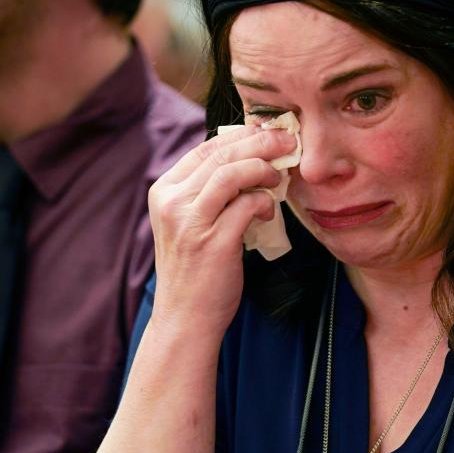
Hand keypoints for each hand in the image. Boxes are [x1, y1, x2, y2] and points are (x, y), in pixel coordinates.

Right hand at [148, 125, 298, 335]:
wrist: (186, 318)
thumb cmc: (196, 268)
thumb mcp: (191, 222)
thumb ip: (209, 191)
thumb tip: (251, 157)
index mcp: (164, 191)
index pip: (206, 148)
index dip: (241, 136)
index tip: (269, 134)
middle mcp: (172, 202)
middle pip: (221, 154)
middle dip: (260, 143)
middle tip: (288, 142)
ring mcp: (190, 222)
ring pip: (231, 173)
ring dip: (263, 168)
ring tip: (279, 176)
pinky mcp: (212, 243)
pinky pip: (246, 205)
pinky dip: (264, 202)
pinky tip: (269, 212)